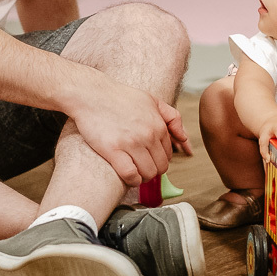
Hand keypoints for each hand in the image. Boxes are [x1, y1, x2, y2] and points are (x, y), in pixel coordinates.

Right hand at [69, 71, 191, 185]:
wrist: (92, 94)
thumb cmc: (121, 97)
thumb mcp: (152, 100)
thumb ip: (172, 117)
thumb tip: (184, 138)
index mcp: (158, 125)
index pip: (168, 154)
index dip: (159, 159)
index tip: (149, 158)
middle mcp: (148, 135)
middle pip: (161, 167)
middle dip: (154, 170)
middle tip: (143, 167)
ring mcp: (131, 144)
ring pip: (148, 173)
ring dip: (143, 177)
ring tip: (136, 171)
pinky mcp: (113, 151)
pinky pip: (131, 175)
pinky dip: (132, 180)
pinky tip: (128, 176)